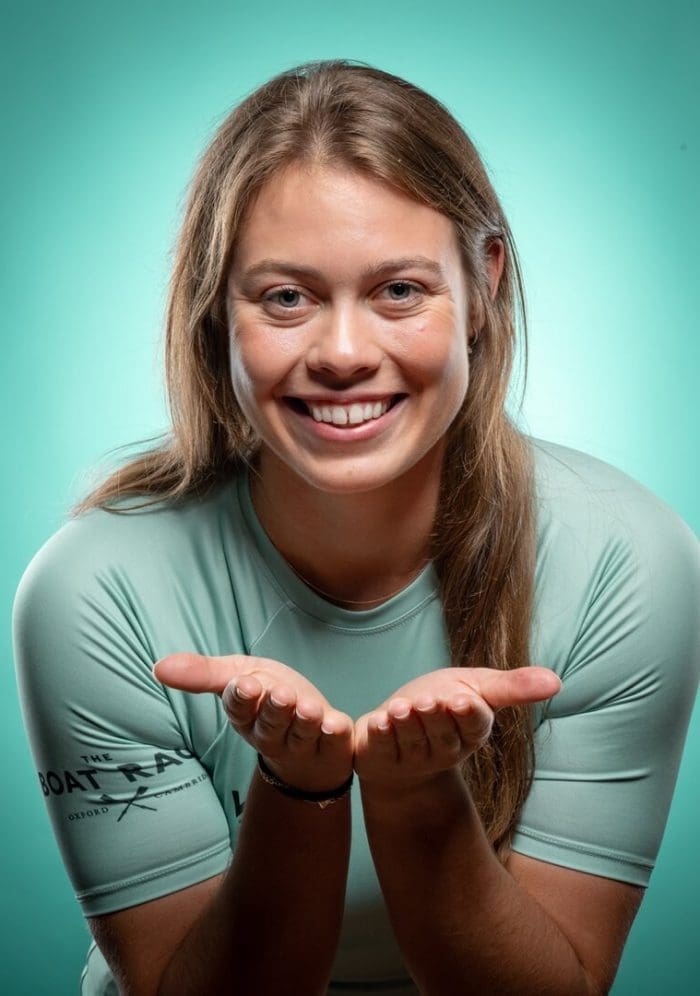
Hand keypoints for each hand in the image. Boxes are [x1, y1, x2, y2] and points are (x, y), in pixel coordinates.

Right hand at [152, 653, 353, 793]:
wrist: (311, 743)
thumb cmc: (271, 703)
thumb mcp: (239, 678)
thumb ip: (203, 673)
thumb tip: (157, 667)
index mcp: (247, 716)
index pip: (239, 709)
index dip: (242, 699)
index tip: (245, 685)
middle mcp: (272, 735)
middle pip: (270, 724)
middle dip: (274, 709)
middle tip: (280, 694)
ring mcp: (304, 745)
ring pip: (301, 735)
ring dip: (304, 722)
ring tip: (307, 708)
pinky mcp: (334, 747)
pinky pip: (336, 743)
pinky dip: (336, 733)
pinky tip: (335, 723)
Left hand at [354, 666, 560, 789]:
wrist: (401, 733)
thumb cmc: (442, 705)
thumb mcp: (477, 687)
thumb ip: (512, 686)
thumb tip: (557, 681)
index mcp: (470, 731)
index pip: (474, 725)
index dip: (468, 714)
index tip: (462, 699)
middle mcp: (444, 750)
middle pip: (442, 735)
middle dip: (434, 718)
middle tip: (428, 701)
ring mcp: (412, 759)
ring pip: (412, 744)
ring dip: (406, 726)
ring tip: (400, 708)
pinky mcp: (381, 760)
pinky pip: (381, 749)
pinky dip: (380, 735)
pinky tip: (379, 720)